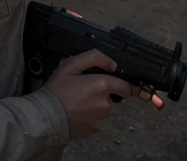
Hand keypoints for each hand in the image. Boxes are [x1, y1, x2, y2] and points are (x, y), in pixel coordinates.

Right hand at [41, 49, 163, 139]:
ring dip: (95, 102)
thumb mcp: (70, 65)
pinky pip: (97, 118)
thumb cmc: (56, 90)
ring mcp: (101, 118)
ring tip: (76, 99)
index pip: (126, 85)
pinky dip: (90, 114)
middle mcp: (105, 103)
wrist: (46, 117)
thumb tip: (112, 62)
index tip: (141, 87)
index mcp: (101, 84)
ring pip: (104, 107)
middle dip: (102, 90)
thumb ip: (93, 58)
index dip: (130, 84)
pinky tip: (76, 109)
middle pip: (112, 94)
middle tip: (83, 88)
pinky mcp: (96, 129)